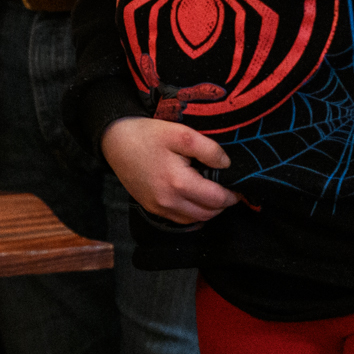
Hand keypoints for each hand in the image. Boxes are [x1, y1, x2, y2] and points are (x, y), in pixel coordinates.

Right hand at [99, 117, 236, 227]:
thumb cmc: (148, 135)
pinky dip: (193, 213)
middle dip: (223, 204)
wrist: (115, 141)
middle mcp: (168, 201)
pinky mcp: (151, 208)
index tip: (239, 185)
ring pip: (195, 219)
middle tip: (228, 188)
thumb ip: (209, 149)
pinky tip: (194, 198)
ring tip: (212, 192)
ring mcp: (158, 208)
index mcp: (178, 183)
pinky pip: (180, 219)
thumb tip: (227, 165)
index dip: (233, 194)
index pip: (217, 199)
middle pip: (208, 213)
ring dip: (208, 209)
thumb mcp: (181, 133)